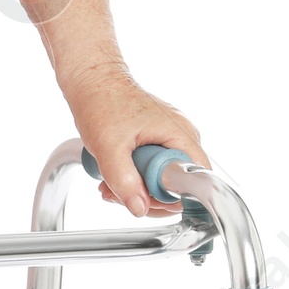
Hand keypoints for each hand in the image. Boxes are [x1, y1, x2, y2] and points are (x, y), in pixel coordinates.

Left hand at [67, 69, 206, 218]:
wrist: (91, 80)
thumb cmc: (102, 102)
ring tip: (109, 185)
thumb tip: (140, 209)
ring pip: (161, 181)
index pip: (197, 180)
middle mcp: (182, 137)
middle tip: (118, 192)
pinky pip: (152, 171)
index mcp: (181, 134)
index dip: (173, 198)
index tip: (146, 199)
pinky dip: (133, 178)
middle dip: (146, 196)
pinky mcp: (157, 142)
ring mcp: (170, 139)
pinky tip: (114, 177)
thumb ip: (124, 180)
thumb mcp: (109, 147)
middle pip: (178, 186)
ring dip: (135, 189)